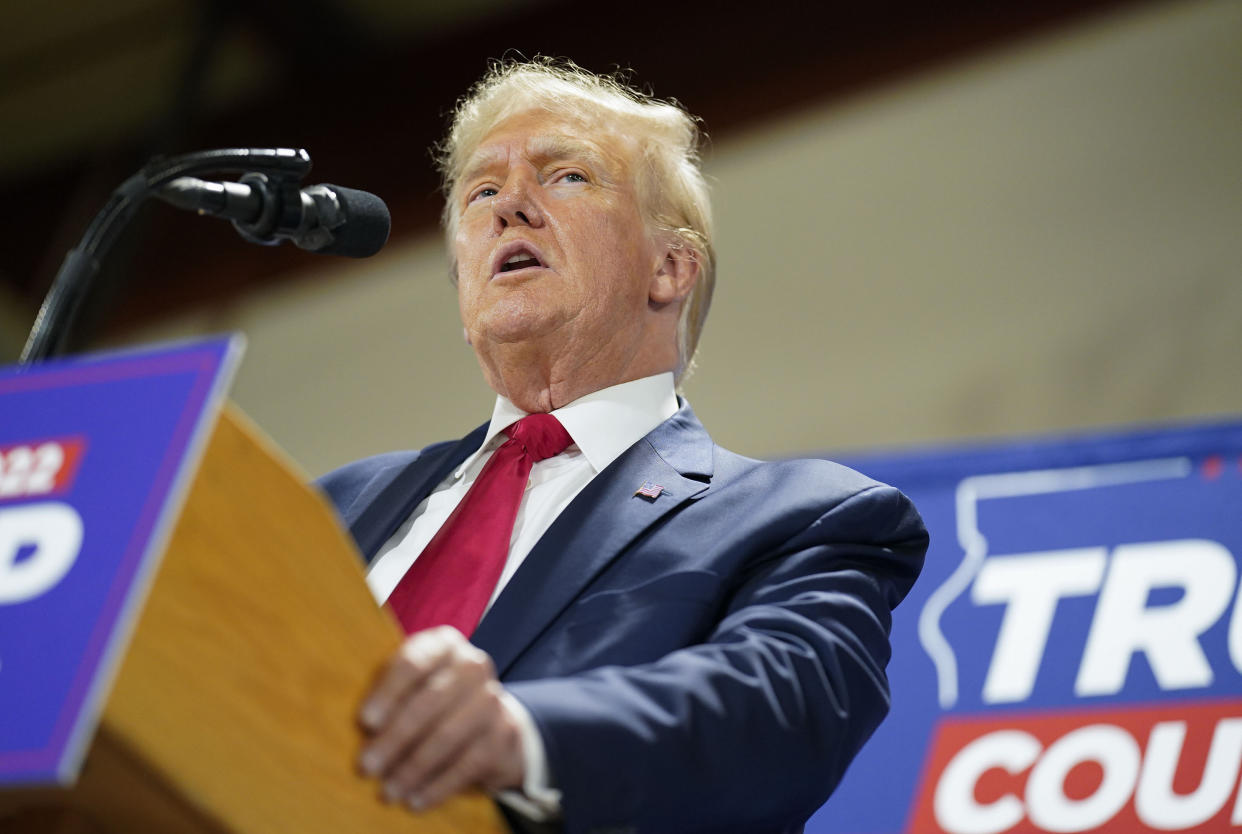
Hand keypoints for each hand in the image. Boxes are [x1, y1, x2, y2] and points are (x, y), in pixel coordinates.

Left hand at [357, 626, 525, 809]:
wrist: (488, 716)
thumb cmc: (432, 696)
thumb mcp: (412, 682)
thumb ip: (388, 692)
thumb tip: (361, 728)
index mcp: (443, 644)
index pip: (413, 664)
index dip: (388, 693)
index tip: (366, 722)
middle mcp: (472, 664)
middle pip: (429, 702)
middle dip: (395, 738)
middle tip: (367, 766)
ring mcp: (492, 698)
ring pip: (447, 736)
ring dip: (412, 768)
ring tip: (388, 791)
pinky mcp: (503, 733)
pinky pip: (466, 764)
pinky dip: (438, 786)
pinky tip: (415, 800)